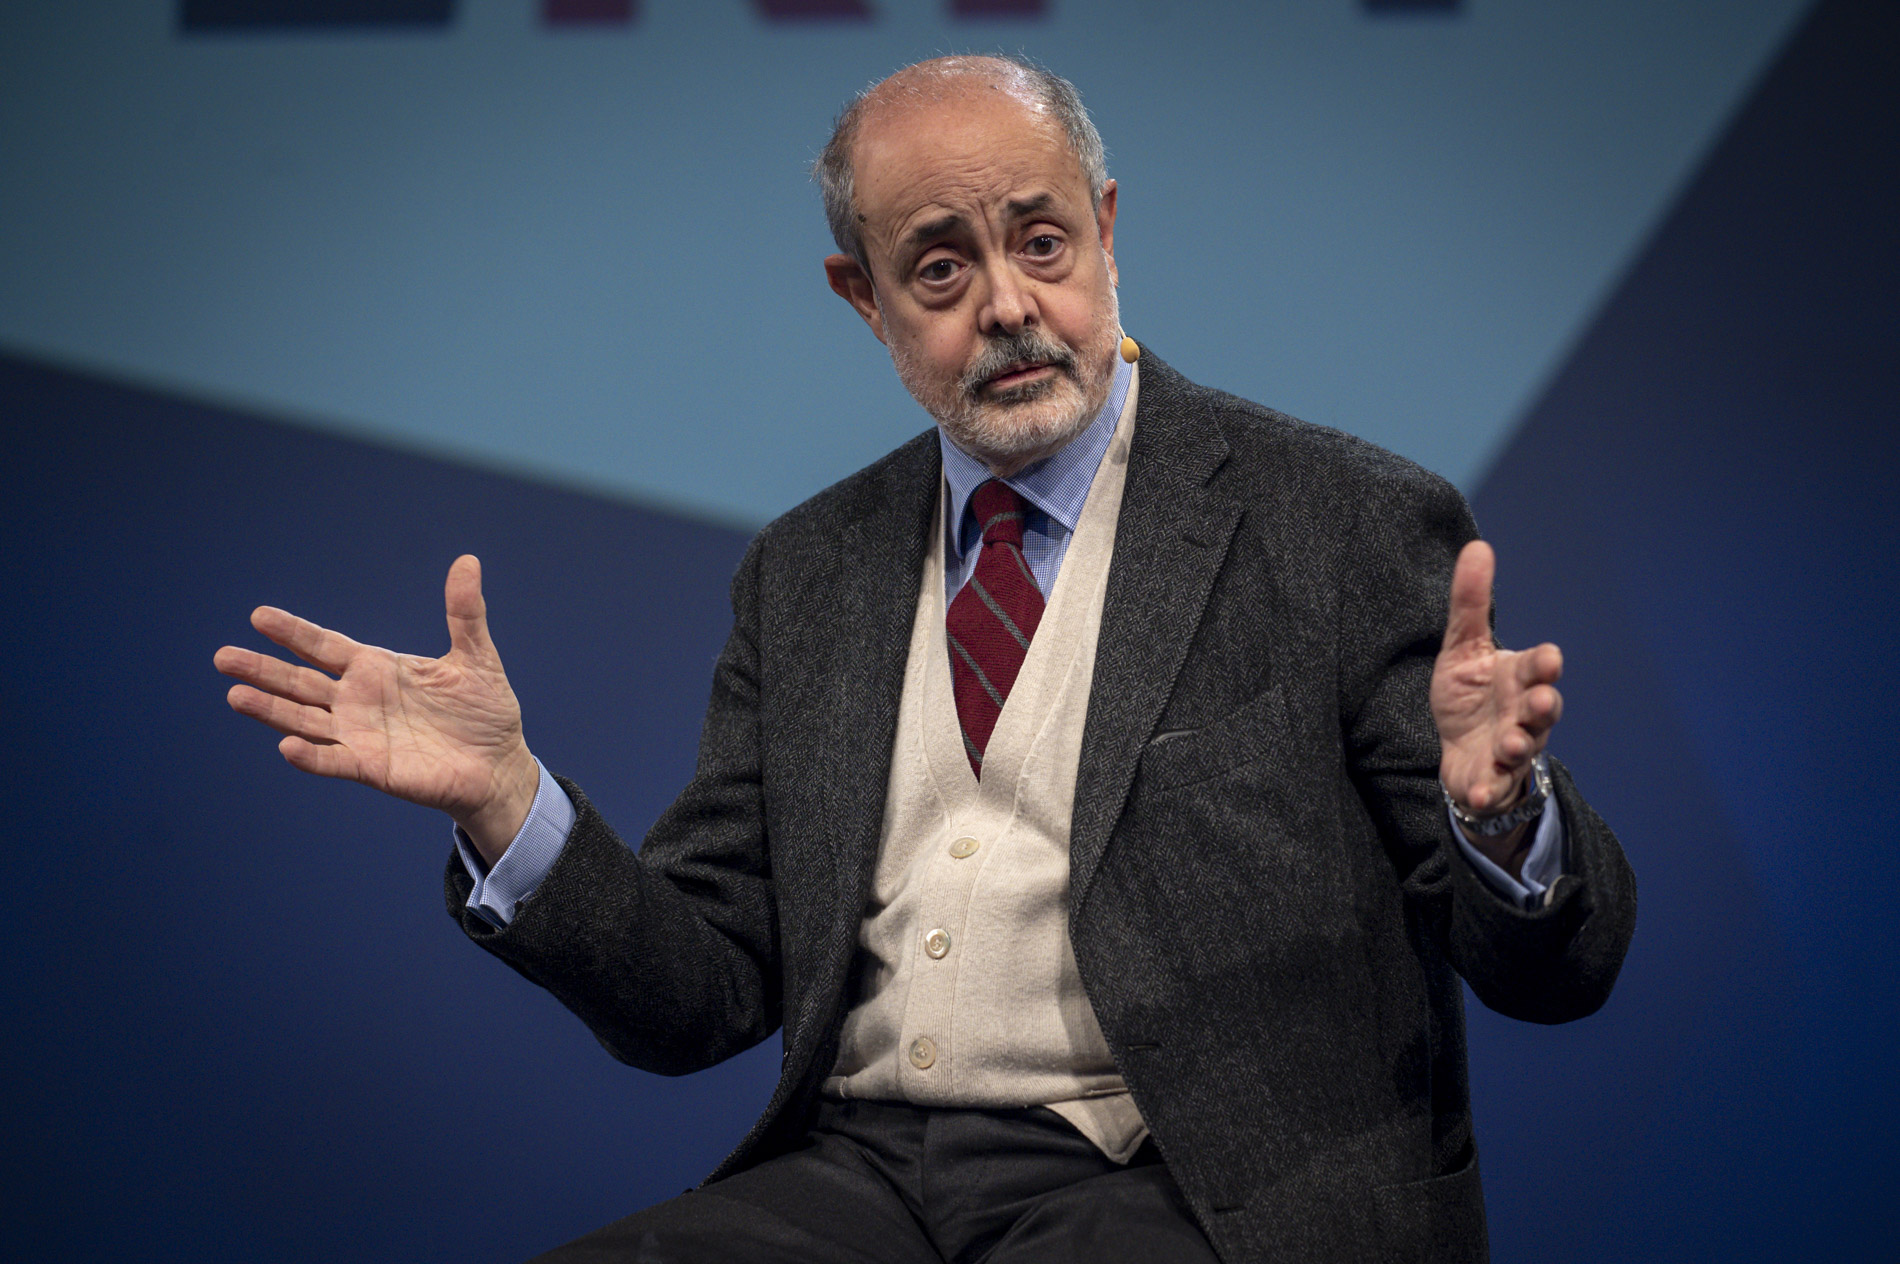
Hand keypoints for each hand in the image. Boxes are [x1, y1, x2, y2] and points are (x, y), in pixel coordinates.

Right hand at [213, 555, 538, 865]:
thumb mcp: (475, 657)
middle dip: (262, 670)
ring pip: (304, 720)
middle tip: (222, 657)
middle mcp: (358, 701)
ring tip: (235, 696)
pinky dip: (310, 756)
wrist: (501, 765)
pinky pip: (333, 761)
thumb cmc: (485, 712)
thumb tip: (467, 561)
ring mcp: (360, 735)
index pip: (323, 646)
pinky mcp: (372, 768)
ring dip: (271, 710)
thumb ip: (464, 612)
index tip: (259, 616)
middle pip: (300, 682)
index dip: (293, 632)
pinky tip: (286, 746)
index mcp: (376, 669)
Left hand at [1430, 541, 1562, 873]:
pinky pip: (1493, 788)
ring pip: (1524, 749)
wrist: (1462, 751)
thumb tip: (1477, 546)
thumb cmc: (1470, 694)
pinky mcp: (1491, 780)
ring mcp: (1511, 749)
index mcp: (1519, 679)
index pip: (1539, 669)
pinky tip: (1477, 794)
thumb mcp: (1463, 648)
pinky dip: (1488, 791)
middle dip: (1543, 707)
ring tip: (1512, 745)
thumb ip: (1470, 603)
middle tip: (1540, 703)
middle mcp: (1523, 715)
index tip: (1548, 659)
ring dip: (1520, 747)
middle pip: (1543, 711)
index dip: (1544, 665)